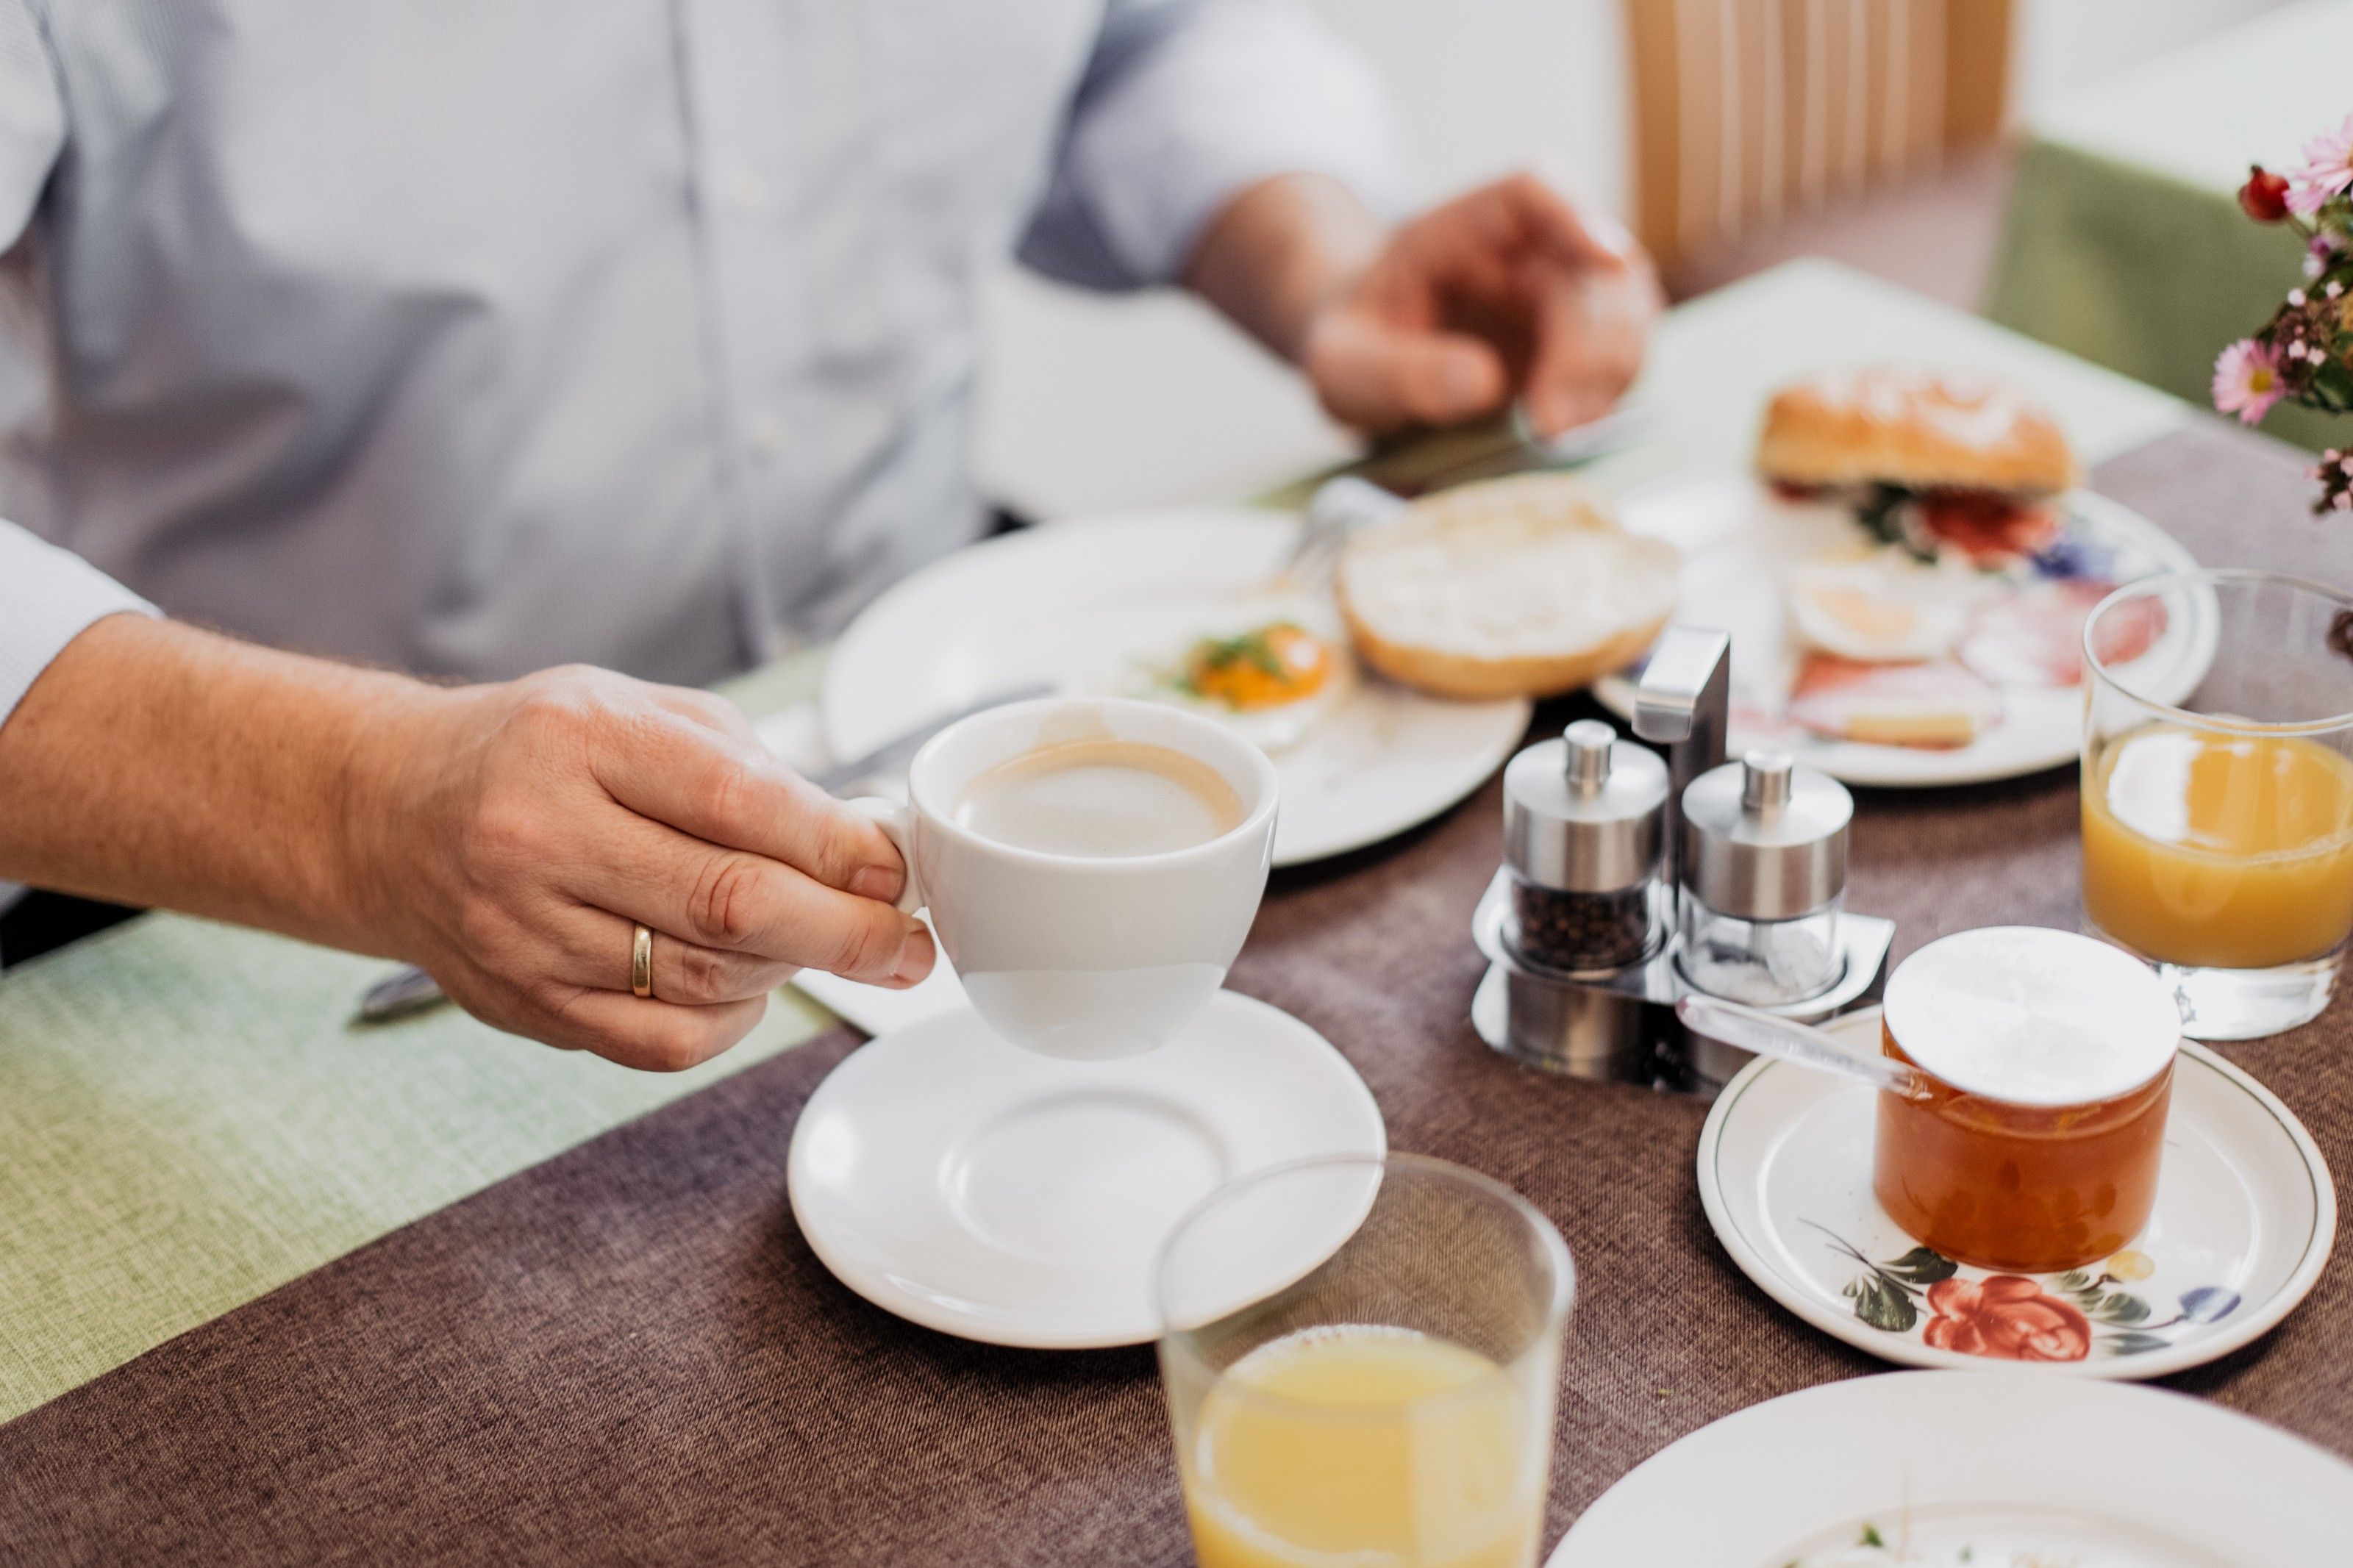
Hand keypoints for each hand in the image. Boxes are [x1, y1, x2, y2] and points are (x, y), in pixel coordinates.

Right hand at [346, 667, 934, 1070]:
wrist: (388, 814)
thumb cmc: (533, 751)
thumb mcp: (632, 710)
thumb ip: (745, 765)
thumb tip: (862, 840)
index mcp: (581, 741)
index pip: (739, 803)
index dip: (838, 847)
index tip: (898, 869)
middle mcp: (541, 835)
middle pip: (731, 905)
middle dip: (845, 931)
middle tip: (907, 945)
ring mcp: (525, 930)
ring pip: (704, 980)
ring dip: (792, 971)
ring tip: (827, 947)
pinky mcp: (524, 1005)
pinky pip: (662, 1043)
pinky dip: (730, 1020)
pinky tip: (746, 985)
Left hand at [1300, 173, 1662, 438]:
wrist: (1363, 367)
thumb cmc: (1352, 346)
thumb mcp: (1345, 362)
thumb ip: (1398, 370)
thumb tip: (1482, 382)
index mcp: (1460, 229)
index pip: (1531, 193)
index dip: (1577, 217)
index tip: (1604, 258)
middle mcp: (1523, 252)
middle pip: (1596, 266)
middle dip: (1590, 344)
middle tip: (1552, 423)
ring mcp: (1557, 297)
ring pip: (1627, 309)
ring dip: (1611, 372)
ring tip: (1559, 436)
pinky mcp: (1574, 346)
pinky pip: (1620, 356)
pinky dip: (1609, 395)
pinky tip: (1570, 434)